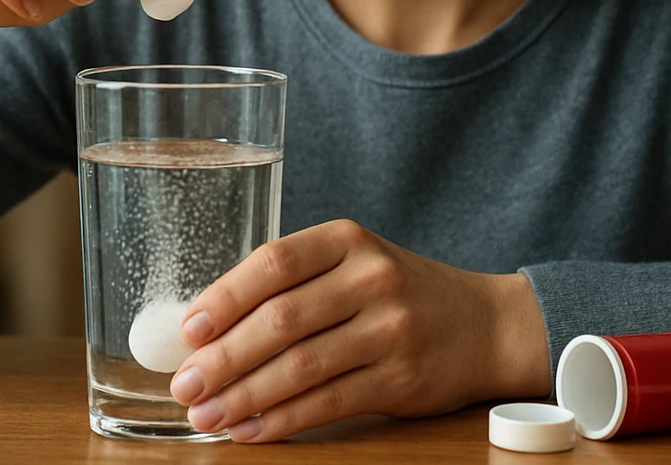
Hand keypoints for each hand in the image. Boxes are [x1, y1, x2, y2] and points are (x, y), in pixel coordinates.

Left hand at [167, 219, 551, 442]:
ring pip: (300, 367)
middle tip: (185, 383)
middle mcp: (370, 278)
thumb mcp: (356, 263)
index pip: (274, 263)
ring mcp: (389, 328)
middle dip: (224, 357)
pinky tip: (251, 430)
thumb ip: (296, 284)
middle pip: (281, 319)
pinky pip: (329, 402)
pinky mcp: (401, 377)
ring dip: (244, 396)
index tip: (190, 329)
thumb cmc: (401, 293)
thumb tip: (210, 327)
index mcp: (347, 240)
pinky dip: (282, 420)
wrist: (485, 325)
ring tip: (207, 415)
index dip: (225, 296)